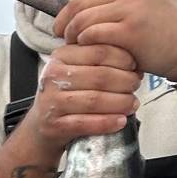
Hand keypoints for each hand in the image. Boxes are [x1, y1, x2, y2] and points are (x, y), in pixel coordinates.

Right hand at [0, 44, 138, 177]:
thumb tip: (134, 60)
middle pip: (100, 76)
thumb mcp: (75, 69)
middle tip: (136, 86)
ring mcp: (52, 102)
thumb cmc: (66, 95)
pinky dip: (107, 123)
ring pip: (95, 100)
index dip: (123, 58)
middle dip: (125, 82)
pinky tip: (120, 121)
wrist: (40, 126)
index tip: (135, 67)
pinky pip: (85, 123)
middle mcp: (53, 76)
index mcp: (61, 56)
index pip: (99, 51)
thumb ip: (97, 60)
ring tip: (132, 104)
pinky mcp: (54, 125)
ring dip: (120, 103)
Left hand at [36, 0, 176, 80]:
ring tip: (74, 43)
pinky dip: (85, 44)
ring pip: (82, 19)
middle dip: (63, 20)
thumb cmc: (168, 22)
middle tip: (58, 31)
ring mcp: (130, 5)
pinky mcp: (129, 29)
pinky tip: (88, 49)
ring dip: (72, 35)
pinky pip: (92, 35)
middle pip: (79, 1)